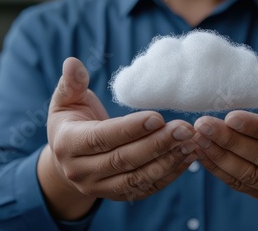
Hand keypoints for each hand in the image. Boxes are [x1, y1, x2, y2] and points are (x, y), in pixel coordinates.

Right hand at [38, 58, 198, 219]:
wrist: (68, 159)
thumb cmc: (72, 121)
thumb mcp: (66, 100)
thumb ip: (71, 83)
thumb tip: (73, 62)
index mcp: (68, 144)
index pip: (102, 138)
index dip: (130, 129)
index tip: (158, 117)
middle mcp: (81, 171)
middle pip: (123, 160)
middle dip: (157, 144)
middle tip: (185, 129)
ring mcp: (100, 188)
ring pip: (138, 178)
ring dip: (168, 161)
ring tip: (192, 143)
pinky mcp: (119, 195)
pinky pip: (147, 188)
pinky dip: (170, 174)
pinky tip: (188, 157)